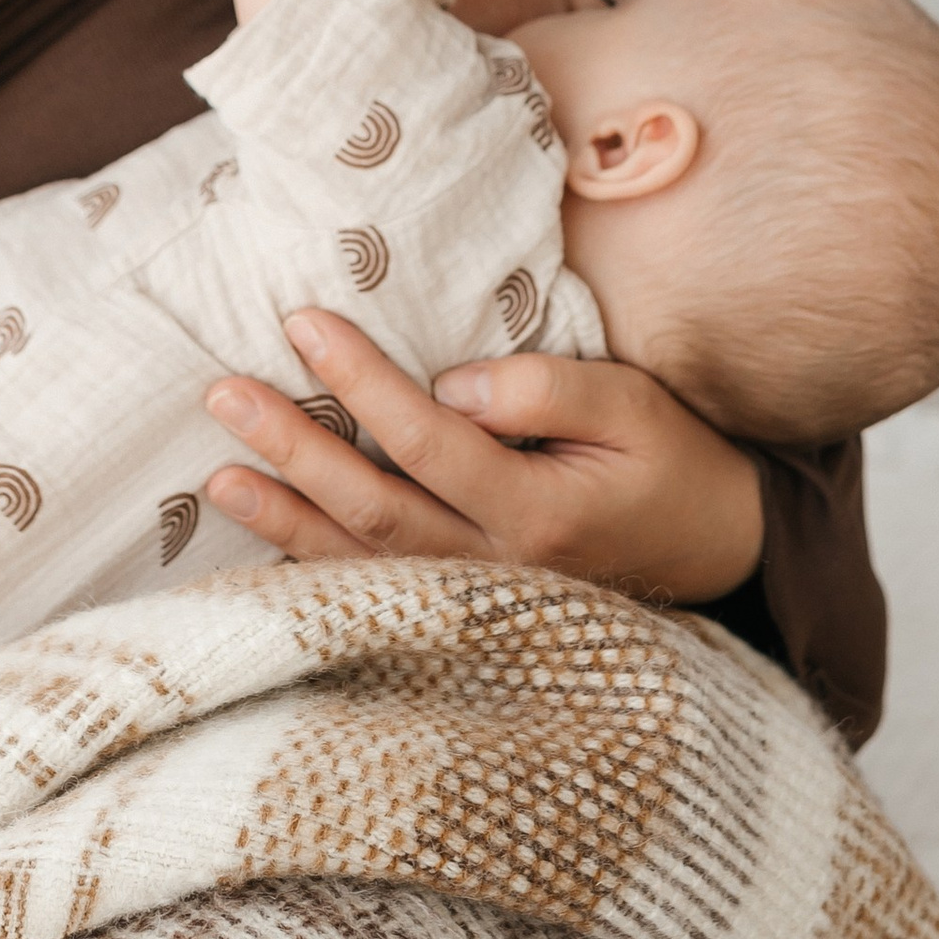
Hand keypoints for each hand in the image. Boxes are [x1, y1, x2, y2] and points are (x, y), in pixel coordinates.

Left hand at [200, 310, 765, 602]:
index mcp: (538, 513)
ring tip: (217, 476)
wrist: (721, 552)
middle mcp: (496, 570)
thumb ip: (546, 387)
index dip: (359, 381)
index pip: (424, 440)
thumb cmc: (674, 463)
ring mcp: (476, 605)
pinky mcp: (466, 616)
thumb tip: (453, 384)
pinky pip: (376, 597)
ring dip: (284, 519)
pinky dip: (315, 573)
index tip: (303, 322)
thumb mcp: (632, 404)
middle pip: (372, 507)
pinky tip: (264, 546)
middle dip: (293, 449)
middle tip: (224, 394)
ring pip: (361, 565)